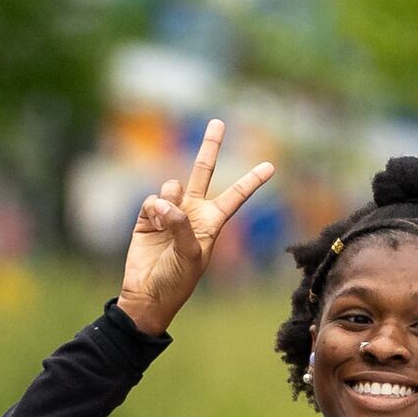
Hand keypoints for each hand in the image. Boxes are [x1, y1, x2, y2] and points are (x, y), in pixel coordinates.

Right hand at [114, 118, 274, 337]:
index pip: (236, 196)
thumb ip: (181, 224)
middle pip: (203, 171)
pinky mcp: (146, 218)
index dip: (252, 181)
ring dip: (169, 199)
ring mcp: (169, 213)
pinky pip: (151, 201)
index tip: (270, 166)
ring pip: (172, 186)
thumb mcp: (190, 254)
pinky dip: (152, 211)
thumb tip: (163, 202)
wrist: (147, 294)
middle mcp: (192, 212)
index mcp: (212, 222)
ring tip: (164, 222)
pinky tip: (151, 225)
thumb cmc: (176, 280)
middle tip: (218, 122)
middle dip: (210, 147)